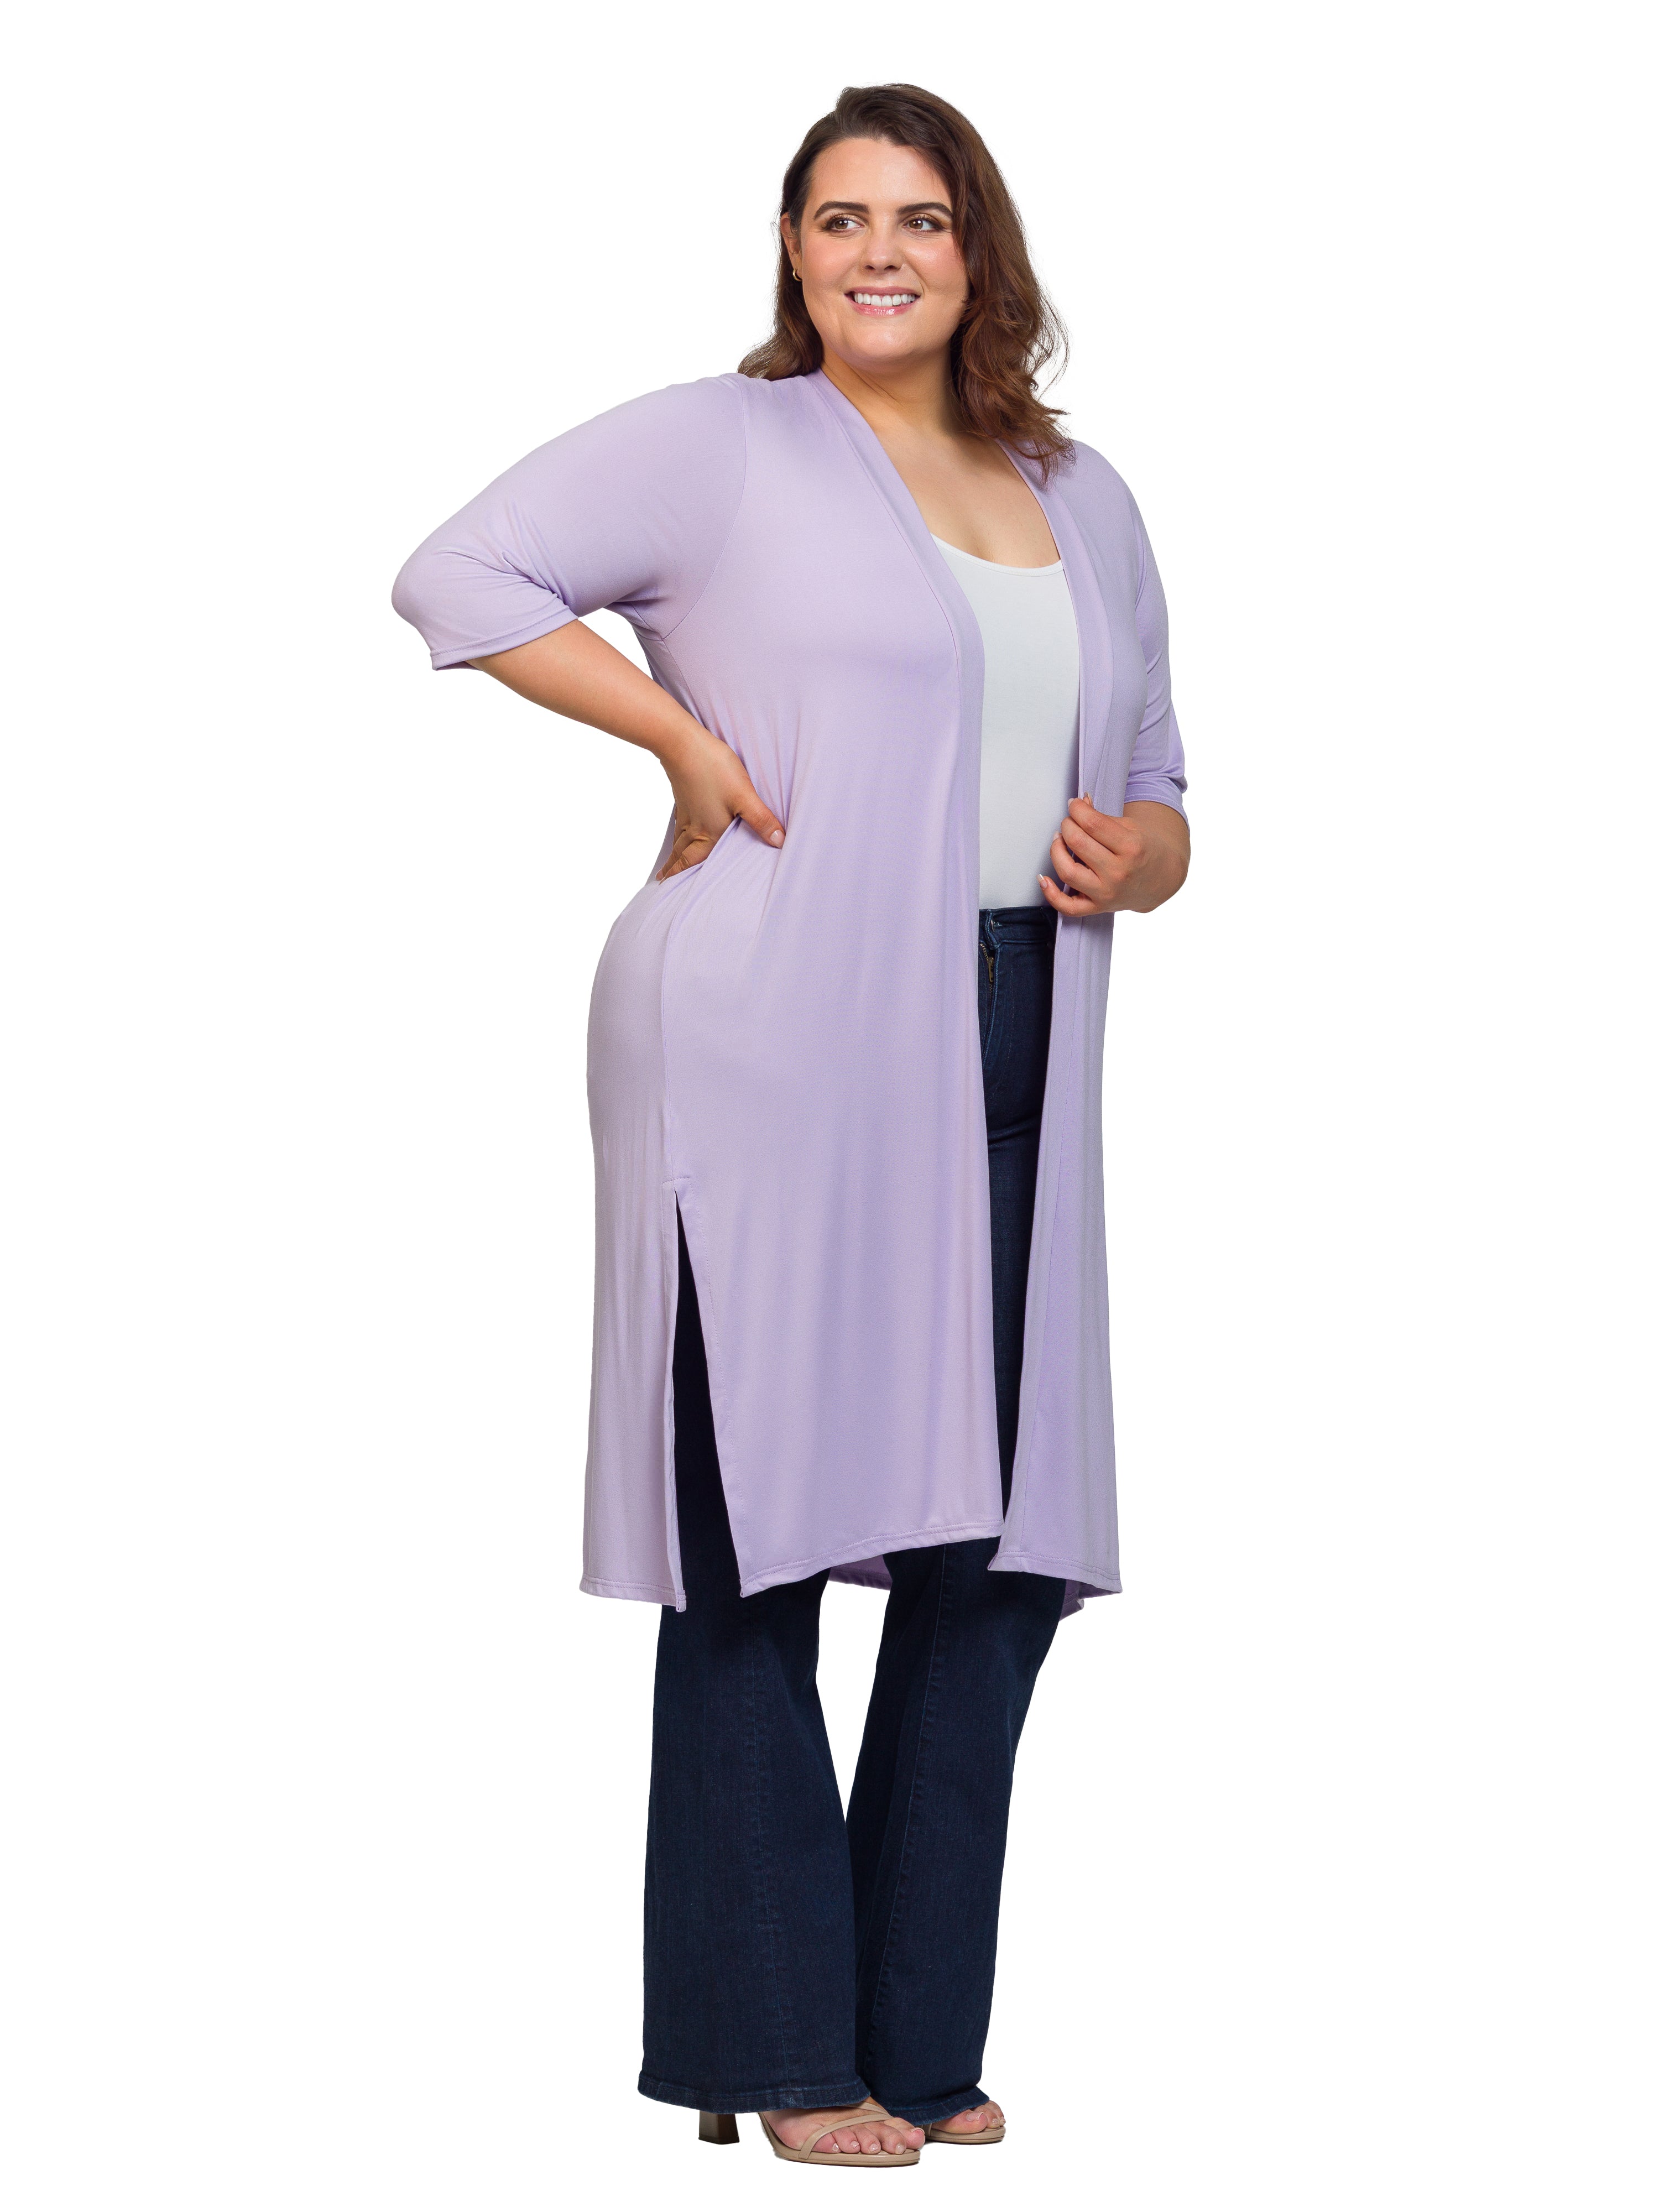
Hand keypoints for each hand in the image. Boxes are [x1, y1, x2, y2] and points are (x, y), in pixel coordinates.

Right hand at [656, 725, 784, 879]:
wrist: (682, 743)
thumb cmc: (713, 769)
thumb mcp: (744, 796)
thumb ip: (762, 820)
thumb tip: (780, 842)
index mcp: (708, 832)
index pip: (693, 862)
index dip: (682, 876)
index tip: (670, 890)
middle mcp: (695, 826)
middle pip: (682, 854)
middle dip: (674, 869)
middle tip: (663, 882)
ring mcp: (687, 811)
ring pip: (679, 839)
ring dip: (674, 853)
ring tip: (668, 864)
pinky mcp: (684, 796)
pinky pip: (679, 822)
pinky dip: (677, 832)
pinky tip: (679, 829)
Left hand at [1039, 796, 1189, 916]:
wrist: (1160, 880)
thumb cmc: (1144, 850)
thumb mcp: (1130, 828)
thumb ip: (1102, 817)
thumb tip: (1079, 802)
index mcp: (1131, 847)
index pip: (1092, 823)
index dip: (1077, 809)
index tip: (1074, 805)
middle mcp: (1118, 872)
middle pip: (1077, 842)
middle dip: (1067, 825)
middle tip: (1069, 822)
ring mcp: (1107, 892)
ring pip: (1067, 871)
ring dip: (1056, 850)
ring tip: (1059, 840)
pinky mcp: (1097, 908)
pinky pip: (1067, 907)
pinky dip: (1050, 894)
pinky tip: (1043, 878)